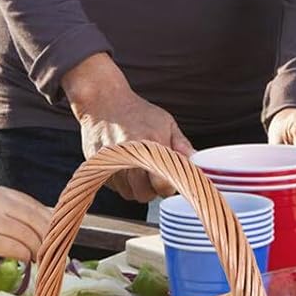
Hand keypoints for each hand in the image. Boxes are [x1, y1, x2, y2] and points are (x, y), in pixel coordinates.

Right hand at [0, 187, 52, 261]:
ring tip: (39, 255)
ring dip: (37, 248)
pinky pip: (16, 249)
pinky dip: (25, 255)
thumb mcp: (1, 210)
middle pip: (33, 220)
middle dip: (46, 237)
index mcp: (3, 194)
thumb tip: (54, 224)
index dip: (50, 222)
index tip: (58, 234)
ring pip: (26, 236)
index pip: (35, 206)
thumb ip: (23, 213)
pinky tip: (26, 258)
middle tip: (52, 248)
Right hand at [63, 55, 194, 201]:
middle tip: (155, 175)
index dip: (170, 185)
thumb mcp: (165, 122)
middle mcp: (129, 157)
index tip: (171, 178)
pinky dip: (122, 182)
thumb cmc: (136, 111)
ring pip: (129, 193)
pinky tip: (125, 165)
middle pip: (145, 194)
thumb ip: (181, 146)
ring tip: (139, 168)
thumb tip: (197, 162)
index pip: (163, 185)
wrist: (102, 100)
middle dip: (153, 189)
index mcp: (151, 146)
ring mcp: (111, 163)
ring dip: (137, 187)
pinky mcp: (98, 167)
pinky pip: (115, 187)